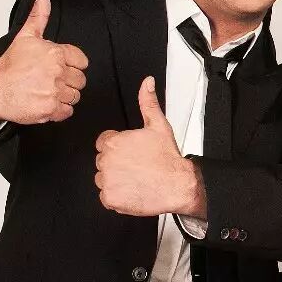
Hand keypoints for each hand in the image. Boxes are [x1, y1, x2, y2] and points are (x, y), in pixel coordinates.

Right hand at [0, 0, 87, 124]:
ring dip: (64, 95)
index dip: (71, 65)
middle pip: (80, 80)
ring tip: (47, 91)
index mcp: (55, 53)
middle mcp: (58, 72)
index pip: (82, 61)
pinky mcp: (52, 109)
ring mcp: (55, 91)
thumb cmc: (9, 65)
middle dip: (68, 81)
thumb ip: (39, 14)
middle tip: (50, 80)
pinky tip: (46, 102)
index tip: (59, 67)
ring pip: (75, 96)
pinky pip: (68, 111)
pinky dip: (59, 110)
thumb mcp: (25, 36)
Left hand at [95, 77, 197, 215]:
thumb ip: (148, 102)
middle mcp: (107, 161)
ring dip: (116, 181)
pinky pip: (106, 197)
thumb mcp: (158, 125)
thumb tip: (147, 83)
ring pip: (103, 179)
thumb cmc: (168, 158)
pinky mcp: (110, 198)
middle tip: (137, 167)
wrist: (178, 185)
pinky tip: (133, 190)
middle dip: (117, 164)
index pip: (104, 144)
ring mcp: (107, 180)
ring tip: (136, 179)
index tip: (131, 154)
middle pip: (103, 162)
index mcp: (114, 142)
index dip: (119, 149)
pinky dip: (118, 197)